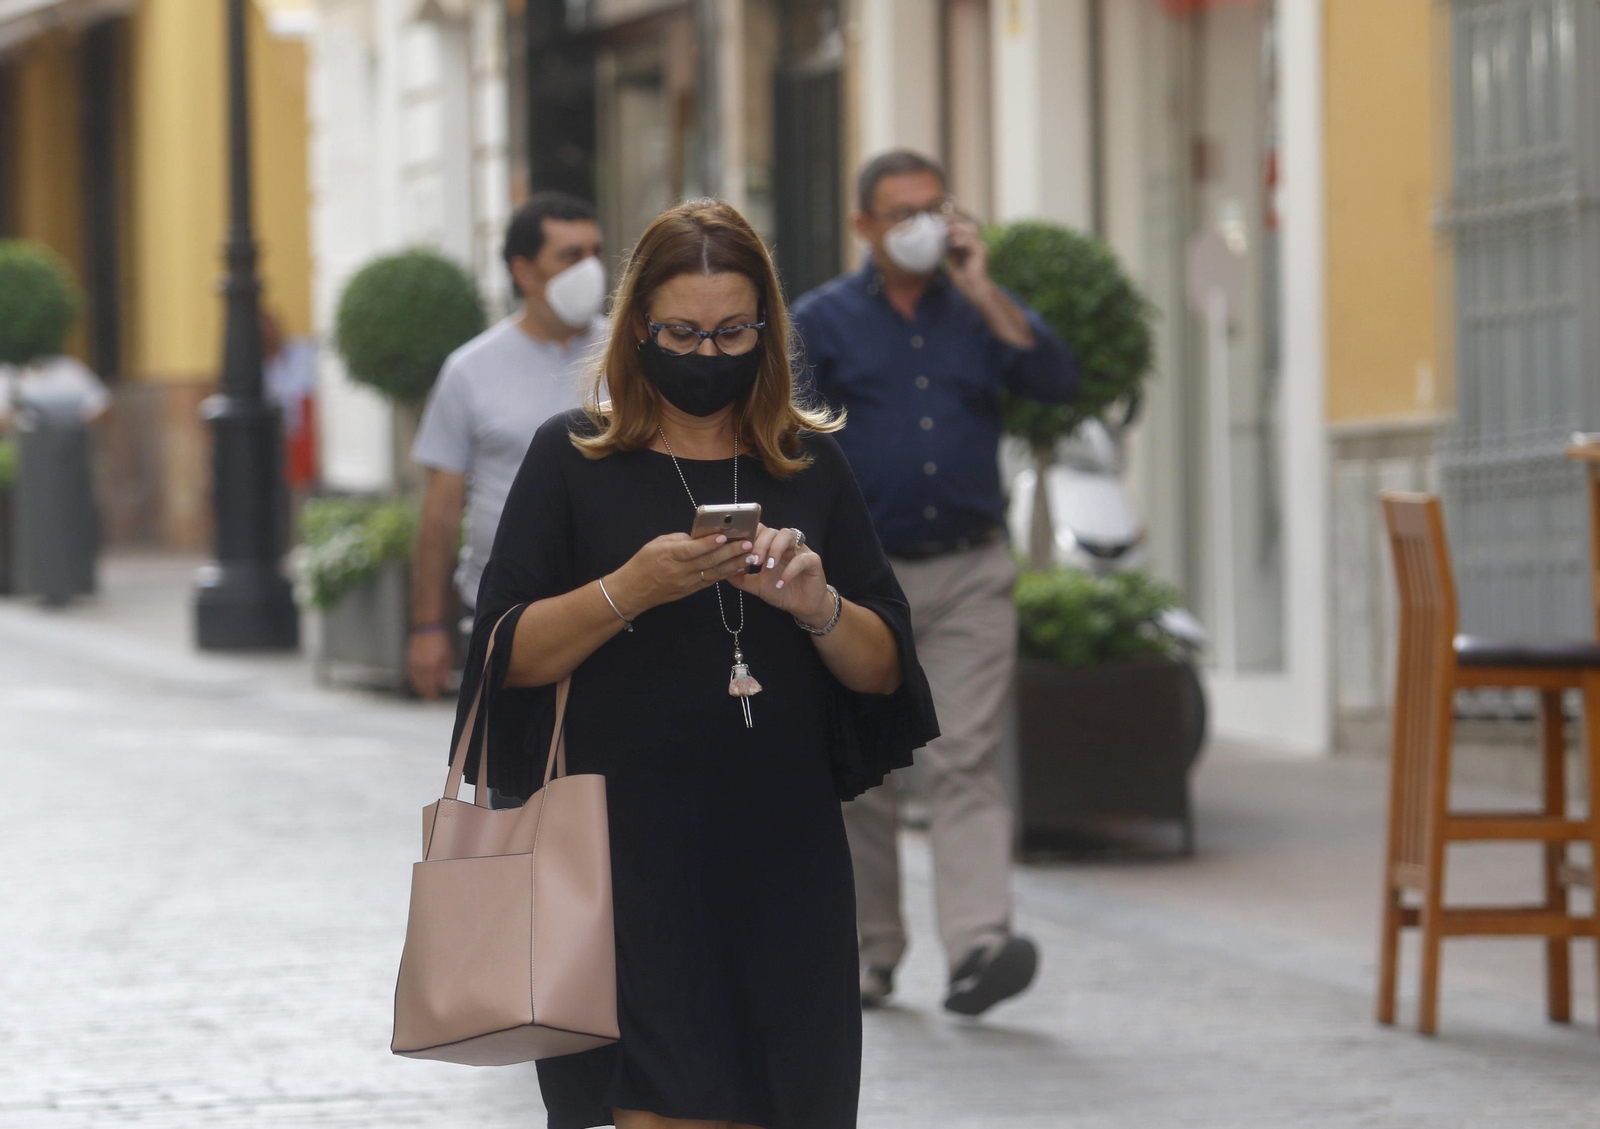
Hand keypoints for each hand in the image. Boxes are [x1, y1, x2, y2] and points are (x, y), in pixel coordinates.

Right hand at [407, 629, 453, 699]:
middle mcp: (421, 666)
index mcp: (432, 666)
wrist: (427, 628)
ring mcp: (413, 663)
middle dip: (426, 693)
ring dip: (420, 689)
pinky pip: (410, 674)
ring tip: (425, 693)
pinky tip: (418, 683)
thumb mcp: (448, 656)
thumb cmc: (440, 641)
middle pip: (422, 685)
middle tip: (431, 698)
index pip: (431, 686)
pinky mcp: (409, 659)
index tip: (436, 699)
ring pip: (415, 681)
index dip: (433, 694)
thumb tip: (444, 685)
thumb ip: (445, 672)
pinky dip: (414, 681)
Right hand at [607, 530, 755, 616]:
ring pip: (714, 573)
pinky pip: (711, 581)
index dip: (709, 543)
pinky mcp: (690, 591)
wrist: (633, 591)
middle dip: (730, 553)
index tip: (724, 536)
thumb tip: (700, 536)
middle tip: (747, 544)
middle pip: (708, 561)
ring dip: (733, 564)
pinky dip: (726, 574)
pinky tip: (738, 567)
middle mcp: (680, 571)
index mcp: (669, 555)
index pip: (692, 550)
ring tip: (749, 556)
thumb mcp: (656, 544)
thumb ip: (679, 539)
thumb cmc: (643, 563)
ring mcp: (686, 583)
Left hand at [727, 524, 832, 625]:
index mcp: (771, 546)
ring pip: (788, 535)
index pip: (759, 530)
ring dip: (775, 549)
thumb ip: (741, 578)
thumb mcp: (756, 585)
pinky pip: (802, 559)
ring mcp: (800, 550)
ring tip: (768, 567)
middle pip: (771, 530)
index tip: (739, 550)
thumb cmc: (781, 591)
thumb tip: (723, 571)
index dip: (749, 536)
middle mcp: (785, 544)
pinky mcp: (813, 561)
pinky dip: (790, 570)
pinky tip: (781, 583)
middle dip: (760, 543)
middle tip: (754, 561)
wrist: (803, 606)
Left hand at [944, 215, 991, 298]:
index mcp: (970, 246)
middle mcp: (976, 244)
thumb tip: (941, 245)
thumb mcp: (952, 264)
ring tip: (947, 230)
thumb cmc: (964, 280)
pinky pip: (971, 241)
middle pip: (968, 226)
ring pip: (970, 231)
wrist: (974, 290)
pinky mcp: (981, 252)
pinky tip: (952, 243)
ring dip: (958, 229)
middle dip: (956, 221)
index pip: (963, 230)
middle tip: (943, 220)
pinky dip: (961, 240)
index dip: (953, 223)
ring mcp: (980, 247)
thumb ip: (950, 254)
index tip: (941, 220)